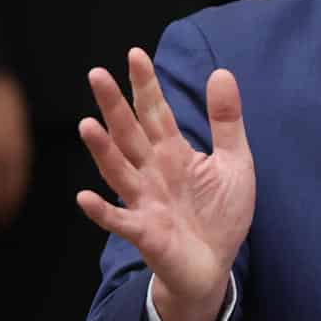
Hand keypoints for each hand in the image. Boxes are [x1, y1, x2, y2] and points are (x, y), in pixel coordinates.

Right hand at [76, 48, 253, 320]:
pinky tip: (85, 197)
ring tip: (87, 125)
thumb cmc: (220, 214)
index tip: (136, 54)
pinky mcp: (145, 233)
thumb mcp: (235, 163)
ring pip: (119, 171)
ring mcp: (145, 202)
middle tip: (97, 74)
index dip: (145, 85)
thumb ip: (226, 122)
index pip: (156, 112)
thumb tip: (222, 72)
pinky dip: (102, 211)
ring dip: (102, 151)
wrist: (216, 265)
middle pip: (129, 134)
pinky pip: (120, 221)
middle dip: (114, 106)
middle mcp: (152, 172)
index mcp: (173, 153)